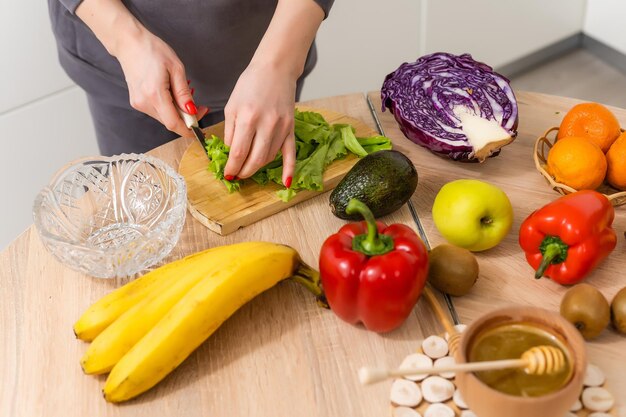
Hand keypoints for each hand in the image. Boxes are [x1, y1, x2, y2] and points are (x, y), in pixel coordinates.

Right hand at [115, 31, 207, 137]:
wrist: (129, 42)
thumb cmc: (152, 50)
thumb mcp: (176, 68)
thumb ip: (184, 93)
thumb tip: (192, 111)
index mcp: (155, 94)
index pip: (173, 123)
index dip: (188, 129)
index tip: (199, 129)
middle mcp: (144, 102)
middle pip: (169, 122)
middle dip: (186, 118)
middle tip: (198, 107)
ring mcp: (138, 103)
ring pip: (164, 117)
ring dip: (177, 112)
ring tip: (183, 95)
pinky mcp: (136, 101)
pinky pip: (156, 111)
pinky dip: (168, 107)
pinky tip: (171, 94)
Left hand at [222, 61, 296, 186]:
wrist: (276, 69)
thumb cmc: (251, 84)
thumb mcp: (232, 105)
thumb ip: (231, 131)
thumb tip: (231, 153)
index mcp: (248, 118)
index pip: (239, 152)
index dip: (232, 167)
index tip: (227, 174)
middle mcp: (267, 125)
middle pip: (255, 159)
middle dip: (244, 171)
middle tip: (237, 175)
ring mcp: (281, 128)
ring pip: (269, 158)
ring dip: (257, 167)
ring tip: (248, 169)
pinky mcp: (291, 128)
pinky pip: (291, 153)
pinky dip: (289, 169)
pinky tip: (286, 183)